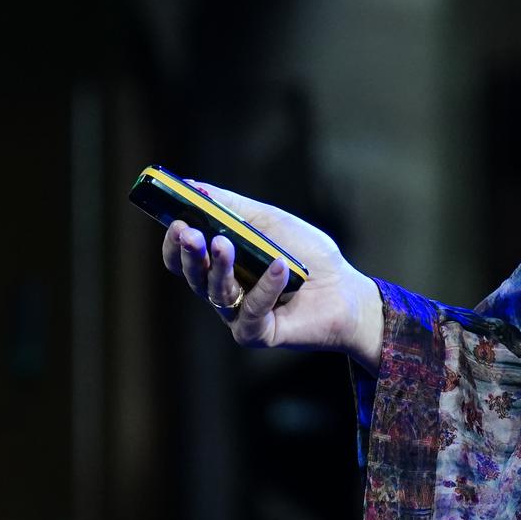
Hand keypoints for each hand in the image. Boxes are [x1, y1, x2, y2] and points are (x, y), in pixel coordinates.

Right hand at [160, 182, 381, 362]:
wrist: (345, 290)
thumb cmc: (305, 254)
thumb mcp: (268, 221)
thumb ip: (230, 206)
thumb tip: (191, 185)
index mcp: (221, 264)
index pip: (184, 257)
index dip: (175, 242)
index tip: (175, 221)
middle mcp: (223, 291)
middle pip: (193, 276)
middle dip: (189, 253)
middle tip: (189, 233)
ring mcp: (237, 315)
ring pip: (216, 292)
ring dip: (219, 266)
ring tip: (225, 243)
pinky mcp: (257, 333)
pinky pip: (251, 311)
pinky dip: (266, 285)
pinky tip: (279, 265)